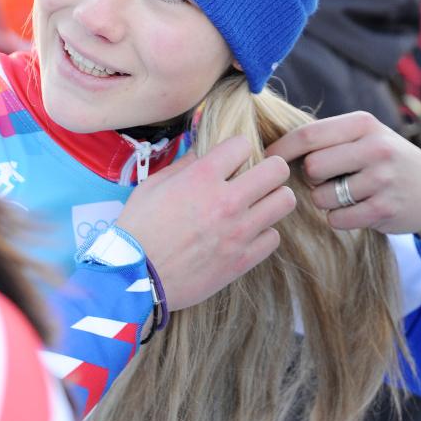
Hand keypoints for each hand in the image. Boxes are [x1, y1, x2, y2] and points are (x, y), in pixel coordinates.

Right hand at [117, 136, 294, 309]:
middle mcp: (226, 201)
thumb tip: (203, 153)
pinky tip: (247, 233)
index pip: (243, 144)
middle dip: (269, 168)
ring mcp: (238, 232)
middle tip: (258, 177)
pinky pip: (274, 237)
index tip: (232, 159)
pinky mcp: (243, 260)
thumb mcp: (152, 186)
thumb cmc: (138, 229)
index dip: (237, 148)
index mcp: (202, 177)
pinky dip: (263, 233)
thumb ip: (183, 166)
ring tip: (258, 204)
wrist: (135, 277)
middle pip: (277, 170)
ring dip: (273, 199)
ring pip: (285, 201)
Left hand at [266, 111, 420, 240]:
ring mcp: (382, 179)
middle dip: (309, 177)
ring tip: (344, 194)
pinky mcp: (384, 209)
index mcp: (363, 124)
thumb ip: (326, 138)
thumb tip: (270, 149)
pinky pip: (337, 219)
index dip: (281, 149)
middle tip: (325, 179)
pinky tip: (355, 209)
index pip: (308, 134)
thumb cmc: (382, 160)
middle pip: (312, 167)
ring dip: (324, 200)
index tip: (265, 159)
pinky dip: (338, 218)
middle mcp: (375, 148)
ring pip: (322, 196)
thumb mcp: (363, 136)